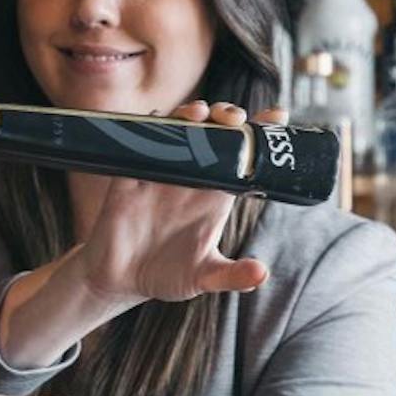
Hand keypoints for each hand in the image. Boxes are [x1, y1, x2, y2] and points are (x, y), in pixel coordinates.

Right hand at [76, 99, 287, 307]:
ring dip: (191, 115)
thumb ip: (232, 276)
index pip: (243, 159)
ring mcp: (162, 174)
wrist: (118, 280)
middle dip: (228, 116)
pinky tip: (159, 121)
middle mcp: (192, 179)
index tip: (277, 115)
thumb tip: (261, 274)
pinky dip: (149, 126)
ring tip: (201, 115)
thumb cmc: (166, 276)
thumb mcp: (203, 279)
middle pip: (216, 133)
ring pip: (181, 129)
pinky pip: (140, 141)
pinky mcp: (132, 176)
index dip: (260, 134)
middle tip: (235, 120)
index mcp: (216, 196)